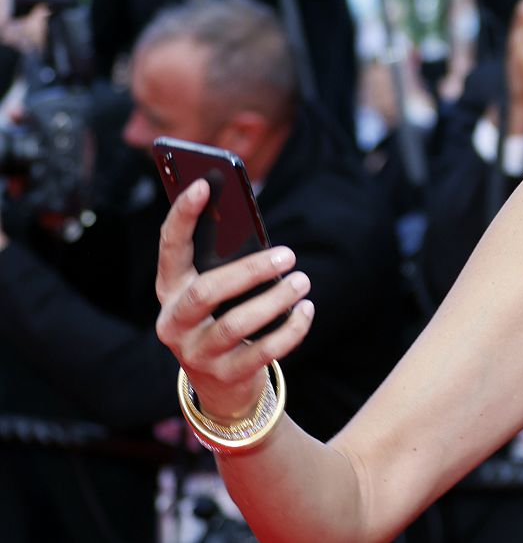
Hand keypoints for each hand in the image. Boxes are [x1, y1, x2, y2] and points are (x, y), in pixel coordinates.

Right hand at [154, 180, 315, 421]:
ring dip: (275, 300)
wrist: (222, 385)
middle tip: (289, 255)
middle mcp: (174, 322)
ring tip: (302, 281)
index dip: (182, 216)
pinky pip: (263, 352)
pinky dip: (291, 329)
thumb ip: (227, 262)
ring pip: (236, 324)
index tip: (203, 184)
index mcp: (169, 290)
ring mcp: (195, 353)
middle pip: (207, 291)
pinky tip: (306, 310)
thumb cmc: (223, 318)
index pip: (170, 248)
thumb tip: (255, 228)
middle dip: (250, 270)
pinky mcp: (225, 375)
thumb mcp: (218, 291)